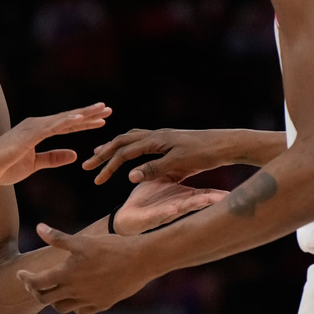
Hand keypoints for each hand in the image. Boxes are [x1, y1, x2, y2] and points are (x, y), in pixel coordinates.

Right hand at [0, 103, 111, 184]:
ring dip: (83, 115)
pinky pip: (51, 127)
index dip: (85, 123)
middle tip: (108, 109)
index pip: (67, 126)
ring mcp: (33, 128)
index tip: (102, 119)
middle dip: (89, 114)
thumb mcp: (34, 164)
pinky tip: (80, 120)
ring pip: (63, 120)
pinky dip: (67, 122)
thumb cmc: (4, 166)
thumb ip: (53, 158)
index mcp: (39, 131)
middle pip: (68, 118)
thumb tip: (74, 155)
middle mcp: (37, 126)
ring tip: (101, 110)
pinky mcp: (28, 135)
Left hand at [17, 224, 149, 313]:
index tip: (21, 273)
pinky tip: (77, 295)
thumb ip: (58, 237)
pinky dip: (75, 305)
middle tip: (33, 282)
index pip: (37, 283)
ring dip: (54, 300)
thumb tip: (38, 227)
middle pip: (45, 299)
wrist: (140, 260)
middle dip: (35, 291)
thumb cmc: (111, 247)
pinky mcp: (101, 305)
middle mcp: (74, 291)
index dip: (26, 278)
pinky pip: (82, 311)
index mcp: (67, 275)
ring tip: (54, 288)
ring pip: (62, 308)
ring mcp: (88, 301)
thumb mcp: (82, 240)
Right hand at [83, 128, 224, 184]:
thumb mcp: (179, 165)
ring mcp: (163, 136)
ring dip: (114, 147)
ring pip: (130, 138)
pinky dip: (129, 146)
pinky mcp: (169, 140)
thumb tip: (128, 174)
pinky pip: (141, 140)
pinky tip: (129, 154)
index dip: (108, 165)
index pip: (124, 152)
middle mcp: (156, 135)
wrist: (226, 143)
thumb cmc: (205, 155)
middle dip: (104, 153)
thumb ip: (154, 169)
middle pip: (122, 141)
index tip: (96, 178)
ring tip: (100, 155)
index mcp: (156, 140)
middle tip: (87, 165)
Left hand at [113, 179, 226, 235]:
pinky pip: (161, 214)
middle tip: (227, 198)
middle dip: (212, 200)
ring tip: (206, 202)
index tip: (231, 192)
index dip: (216, 194)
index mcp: (181, 196)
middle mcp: (177, 206)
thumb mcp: (163, 180)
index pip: (202, 194)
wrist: (128, 218)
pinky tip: (174, 209)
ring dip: (193, 206)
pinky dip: (168, 212)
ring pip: (182, 209)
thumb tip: (187, 161)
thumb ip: (176, 172)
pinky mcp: (152, 218)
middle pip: (197, 203)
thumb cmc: (147, 198)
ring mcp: (166, 213)